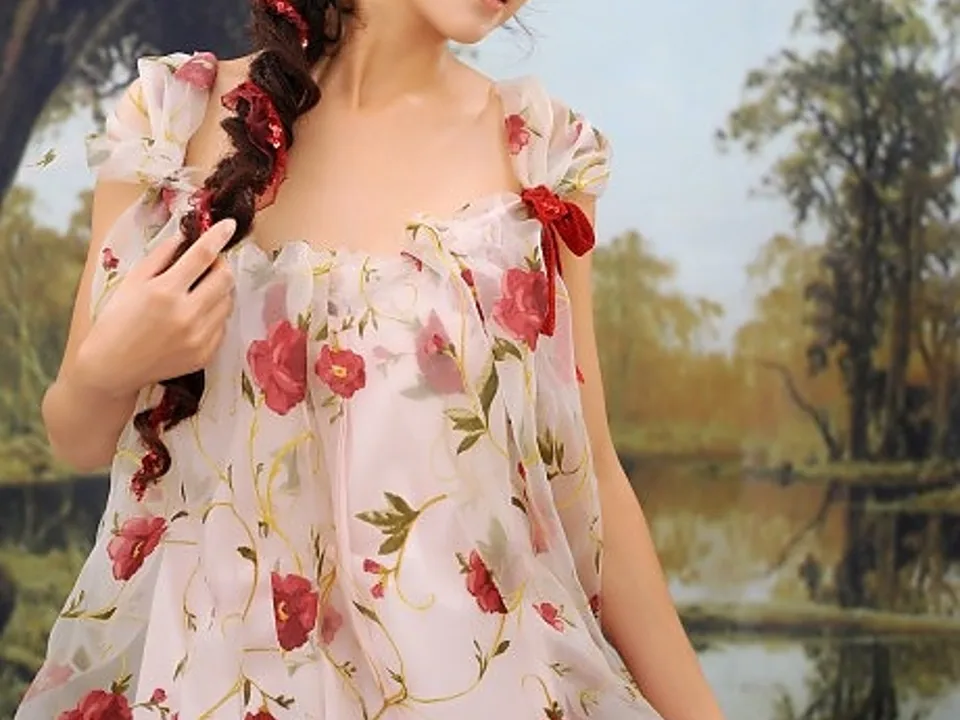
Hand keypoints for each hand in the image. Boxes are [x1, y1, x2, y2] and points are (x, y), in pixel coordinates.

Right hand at [75, 218, 237, 397]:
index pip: (202, 255)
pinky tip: (195, 316)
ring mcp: (199, 337)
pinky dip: (214, 314)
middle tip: (208, 264)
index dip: (218, 236)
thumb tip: (184, 236)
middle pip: (225, 278)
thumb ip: (160, 256)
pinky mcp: (205, 353)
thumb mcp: (132, 282)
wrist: (113, 367)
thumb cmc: (117, 320)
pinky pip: (223, 325)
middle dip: (221, 265)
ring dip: (219, 290)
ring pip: (228, 301)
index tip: (229, 226)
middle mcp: (186, 314)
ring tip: (199, 291)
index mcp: (164, 292)